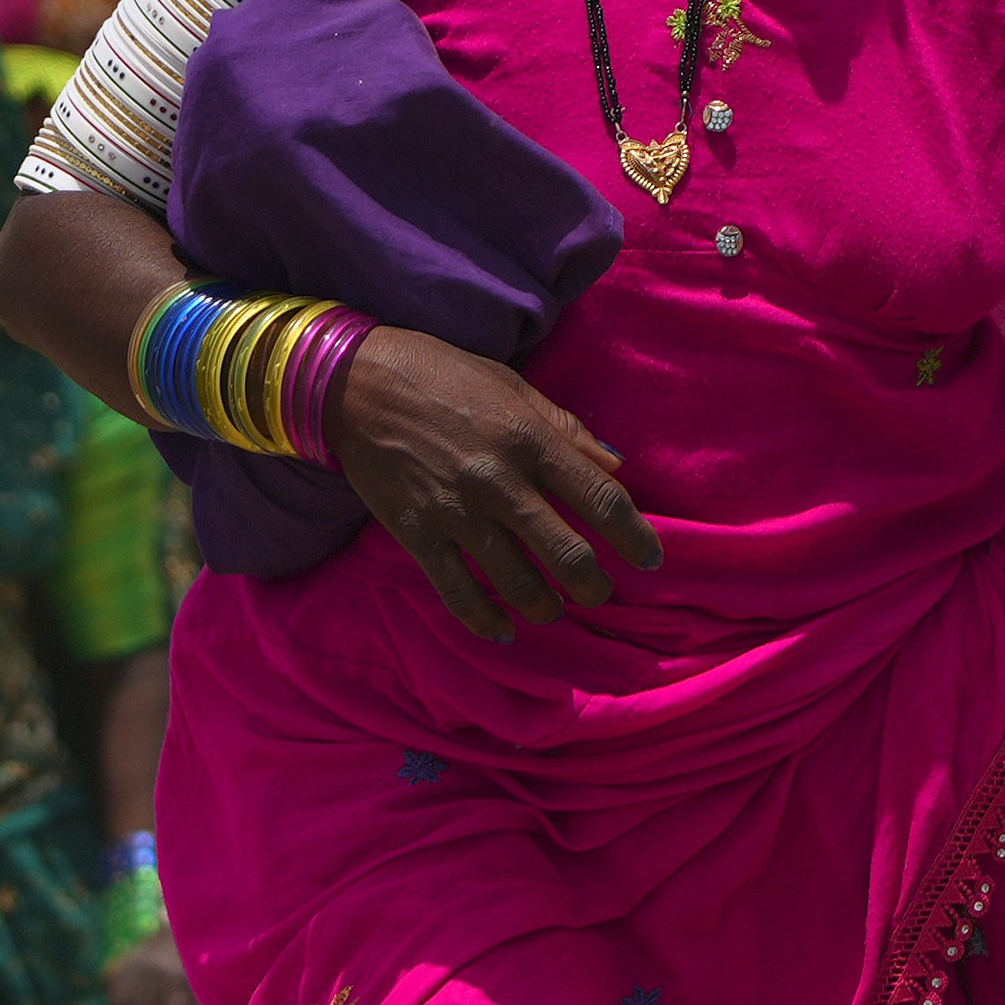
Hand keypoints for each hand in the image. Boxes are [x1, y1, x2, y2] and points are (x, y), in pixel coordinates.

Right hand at [328, 328, 662, 639]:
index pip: (600, 497)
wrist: (354, 385)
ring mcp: (457, 513)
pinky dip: (485, 620)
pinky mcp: (418, 535)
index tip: (651, 558)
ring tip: (553, 607)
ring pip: (517, 582)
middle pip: (566, 553)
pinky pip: (459, 593)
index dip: (634, 535)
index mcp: (529, 439)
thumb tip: (615, 464)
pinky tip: (504, 629)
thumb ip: (566, 430)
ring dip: (545, 605)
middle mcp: (499, 482)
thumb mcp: (513, 386)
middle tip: (599, 593)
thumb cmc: (441, 376)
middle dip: (593, 585)